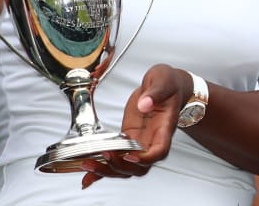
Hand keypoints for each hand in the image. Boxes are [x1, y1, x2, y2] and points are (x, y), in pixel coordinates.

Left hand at [80, 64, 189, 188]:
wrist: (167, 85)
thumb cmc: (169, 84)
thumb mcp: (164, 80)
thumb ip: (155, 92)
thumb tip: (144, 104)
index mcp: (164, 128)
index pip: (159, 151)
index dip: (145, 159)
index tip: (129, 155)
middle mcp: (152, 140)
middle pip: (140, 167)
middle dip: (120, 166)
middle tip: (104, 155)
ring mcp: (139, 142)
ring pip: (126, 168)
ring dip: (107, 170)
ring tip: (88, 165)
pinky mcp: (128, 139)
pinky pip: (116, 159)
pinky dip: (102, 170)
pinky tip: (88, 177)